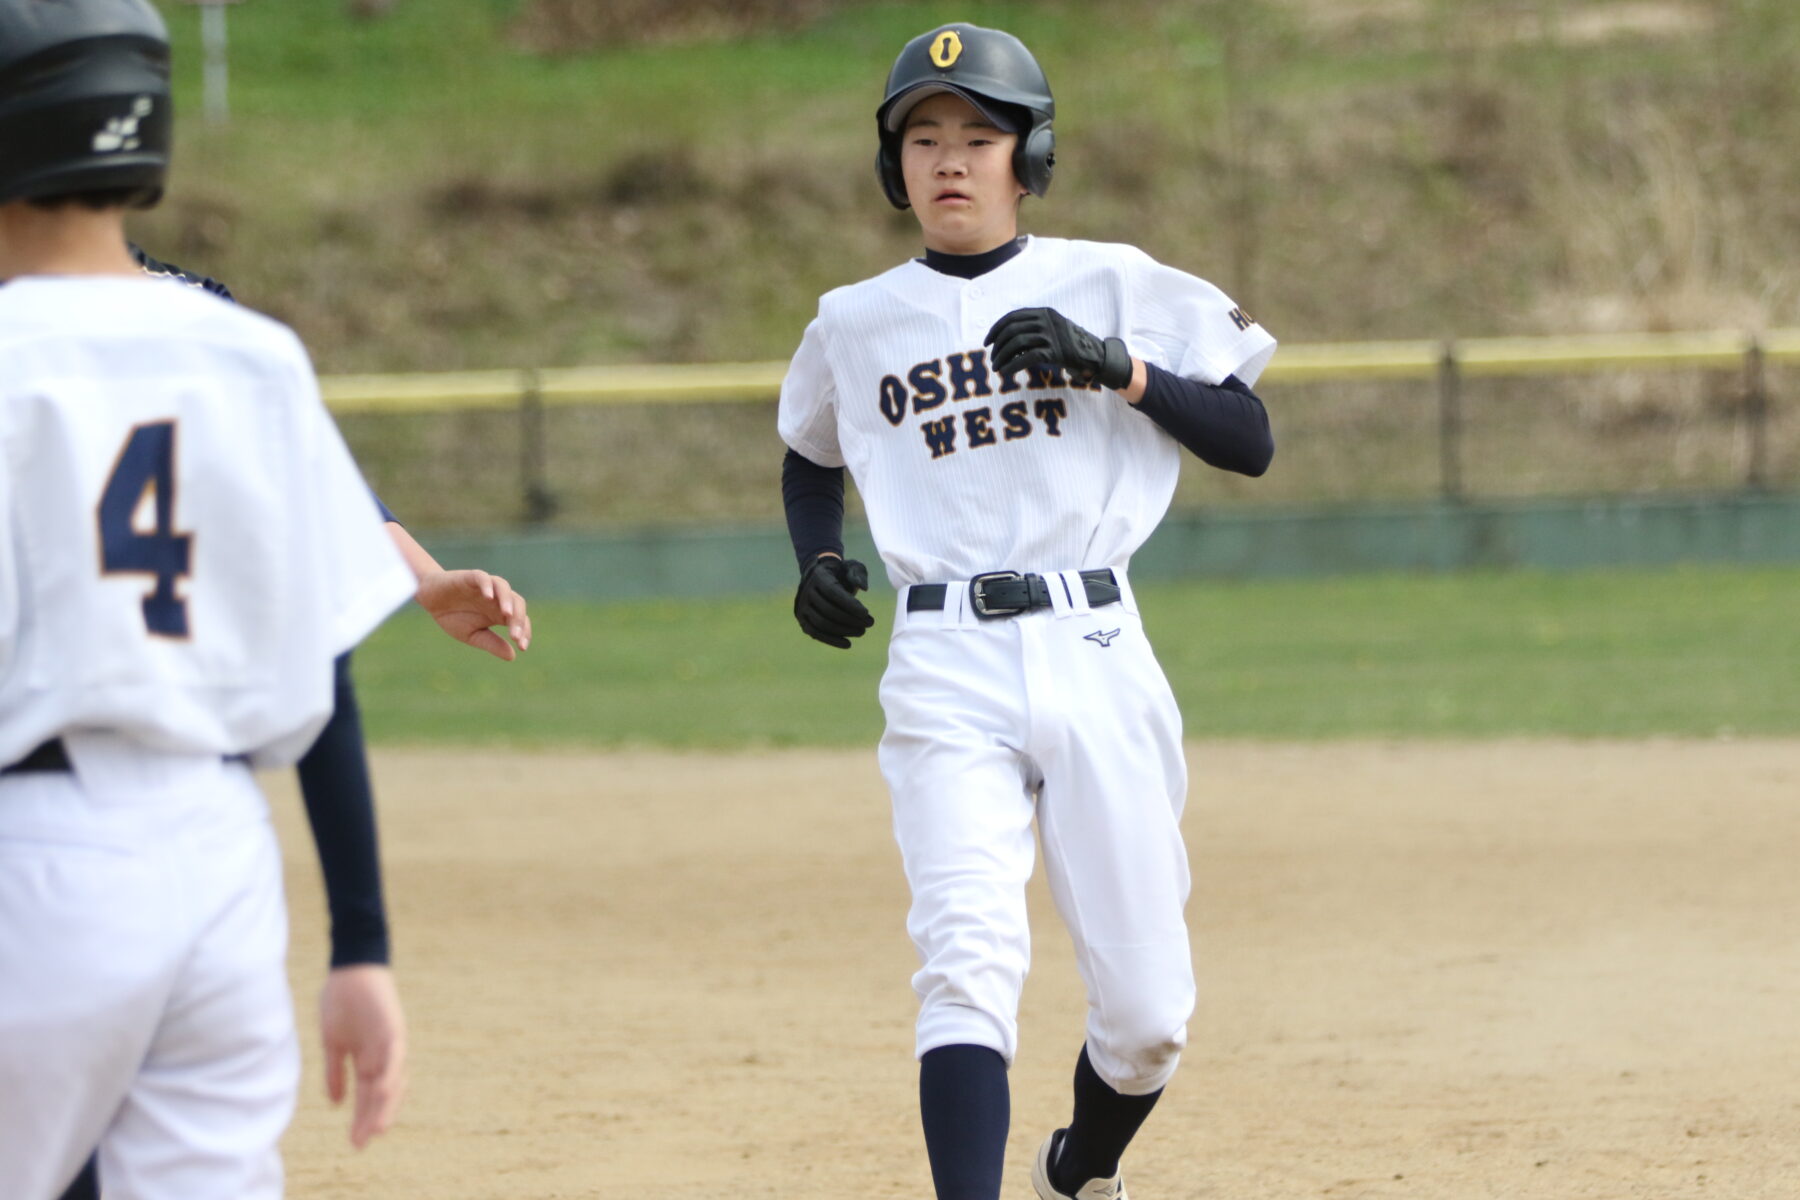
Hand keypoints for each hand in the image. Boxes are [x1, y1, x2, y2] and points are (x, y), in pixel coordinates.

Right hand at [319, 965, 406, 1148]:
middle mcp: (381, 1056)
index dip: (360, 1118)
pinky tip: (383, 1092)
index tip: (354, 1143)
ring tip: (377, 1129)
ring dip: (385, 1105)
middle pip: (379, 1095)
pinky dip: (390, 1074)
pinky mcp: (393, 1029)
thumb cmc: (340, 1001)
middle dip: (371, 1119)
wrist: (349, 968)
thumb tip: (336, 1103)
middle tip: (361, 1144)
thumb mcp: (333, 1042)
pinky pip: (395, 1056)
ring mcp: (389, 1043)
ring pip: (391, 1080)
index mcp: (366, 1059)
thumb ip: (335, 1072)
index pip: (364, 1096)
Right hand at [415, 569, 530, 659]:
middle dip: (518, 620)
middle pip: (517, 603)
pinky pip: (482, 577)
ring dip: (507, 600)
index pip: (520, 620)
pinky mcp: (470, 577)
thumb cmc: (453, 616)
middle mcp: (497, 598)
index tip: (522, 647)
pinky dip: (487, 585)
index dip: (524, 632)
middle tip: (515, 636)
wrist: (431, 599)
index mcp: (500, 613)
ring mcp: (485, 586)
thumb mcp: (472, 635)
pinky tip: (488, 597)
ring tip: (507, 615)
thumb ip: (491, 643)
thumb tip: (513, 656)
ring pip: (504, 587)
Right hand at [794, 555, 874, 648]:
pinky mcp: (803, 620)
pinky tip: (848, 643)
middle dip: (851, 619)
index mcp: (818, 576)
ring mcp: (802, 607)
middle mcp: (806, 591)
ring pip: (822, 623)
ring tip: (862, 631)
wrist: (820, 578)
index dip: (850, 604)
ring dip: (844, 630)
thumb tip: (863, 588)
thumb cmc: (840, 573)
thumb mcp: (851, 567)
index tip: (866, 613)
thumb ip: (859, 573)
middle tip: (869, 623)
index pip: (833, 593)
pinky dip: (832, 640)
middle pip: (829, 610)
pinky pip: (816, 633)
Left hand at [984, 307, 1133, 390]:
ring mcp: (1051, 335)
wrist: (1095, 355)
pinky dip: (1012, 366)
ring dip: (1002, 357)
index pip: (1012, 317)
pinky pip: (1026, 358)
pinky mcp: (1055, 352)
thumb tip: (1006, 338)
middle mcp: (1047, 321)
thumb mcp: (1053, 329)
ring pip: (1017, 343)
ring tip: (997, 367)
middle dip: (998, 345)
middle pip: (1012, 330)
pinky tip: (1006, 372)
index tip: (987, 342)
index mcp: (1044, 312)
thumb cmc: (1070, 345)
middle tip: (992, 358)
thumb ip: (1034, 328)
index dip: (996, 329)